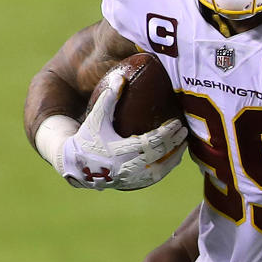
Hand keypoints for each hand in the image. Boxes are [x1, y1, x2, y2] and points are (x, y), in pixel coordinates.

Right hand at [36, 74, 187, 189]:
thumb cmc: (88, 138)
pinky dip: (166, 167)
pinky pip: (154, 177)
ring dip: (174, 157)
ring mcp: (131, 179)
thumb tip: (120, 77)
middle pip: (158, 155)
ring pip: (160, 170)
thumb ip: (108, 98)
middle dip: (174, 142)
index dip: (166, 133)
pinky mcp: (132, 185)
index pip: (150, 142)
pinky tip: (174, 157)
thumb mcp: (96, 118)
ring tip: (184, 144)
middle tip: (185, 130)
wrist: (76, 165)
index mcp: (120, 151)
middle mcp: (127, 167)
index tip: (177, 123)